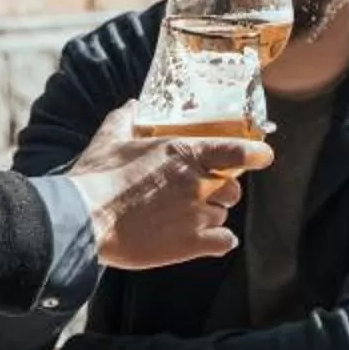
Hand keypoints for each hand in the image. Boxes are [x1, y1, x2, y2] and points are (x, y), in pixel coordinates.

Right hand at [64, 105, 267, 269]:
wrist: (85, 221)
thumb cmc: (96, 179)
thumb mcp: (110, 139)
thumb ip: (126, 120)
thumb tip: (133, 105)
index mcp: (183, 153)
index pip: (235, 150)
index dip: (255, 154)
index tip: (263, 156)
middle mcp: (197, 183)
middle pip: (232, 188)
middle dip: (222, 190)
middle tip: (203, 192)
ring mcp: (196, 215)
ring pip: (223, 214)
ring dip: (211, 216)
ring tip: (187, 218)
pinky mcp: (190, 244)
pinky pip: (224, 241)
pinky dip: (220, 241)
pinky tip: (209, 240)